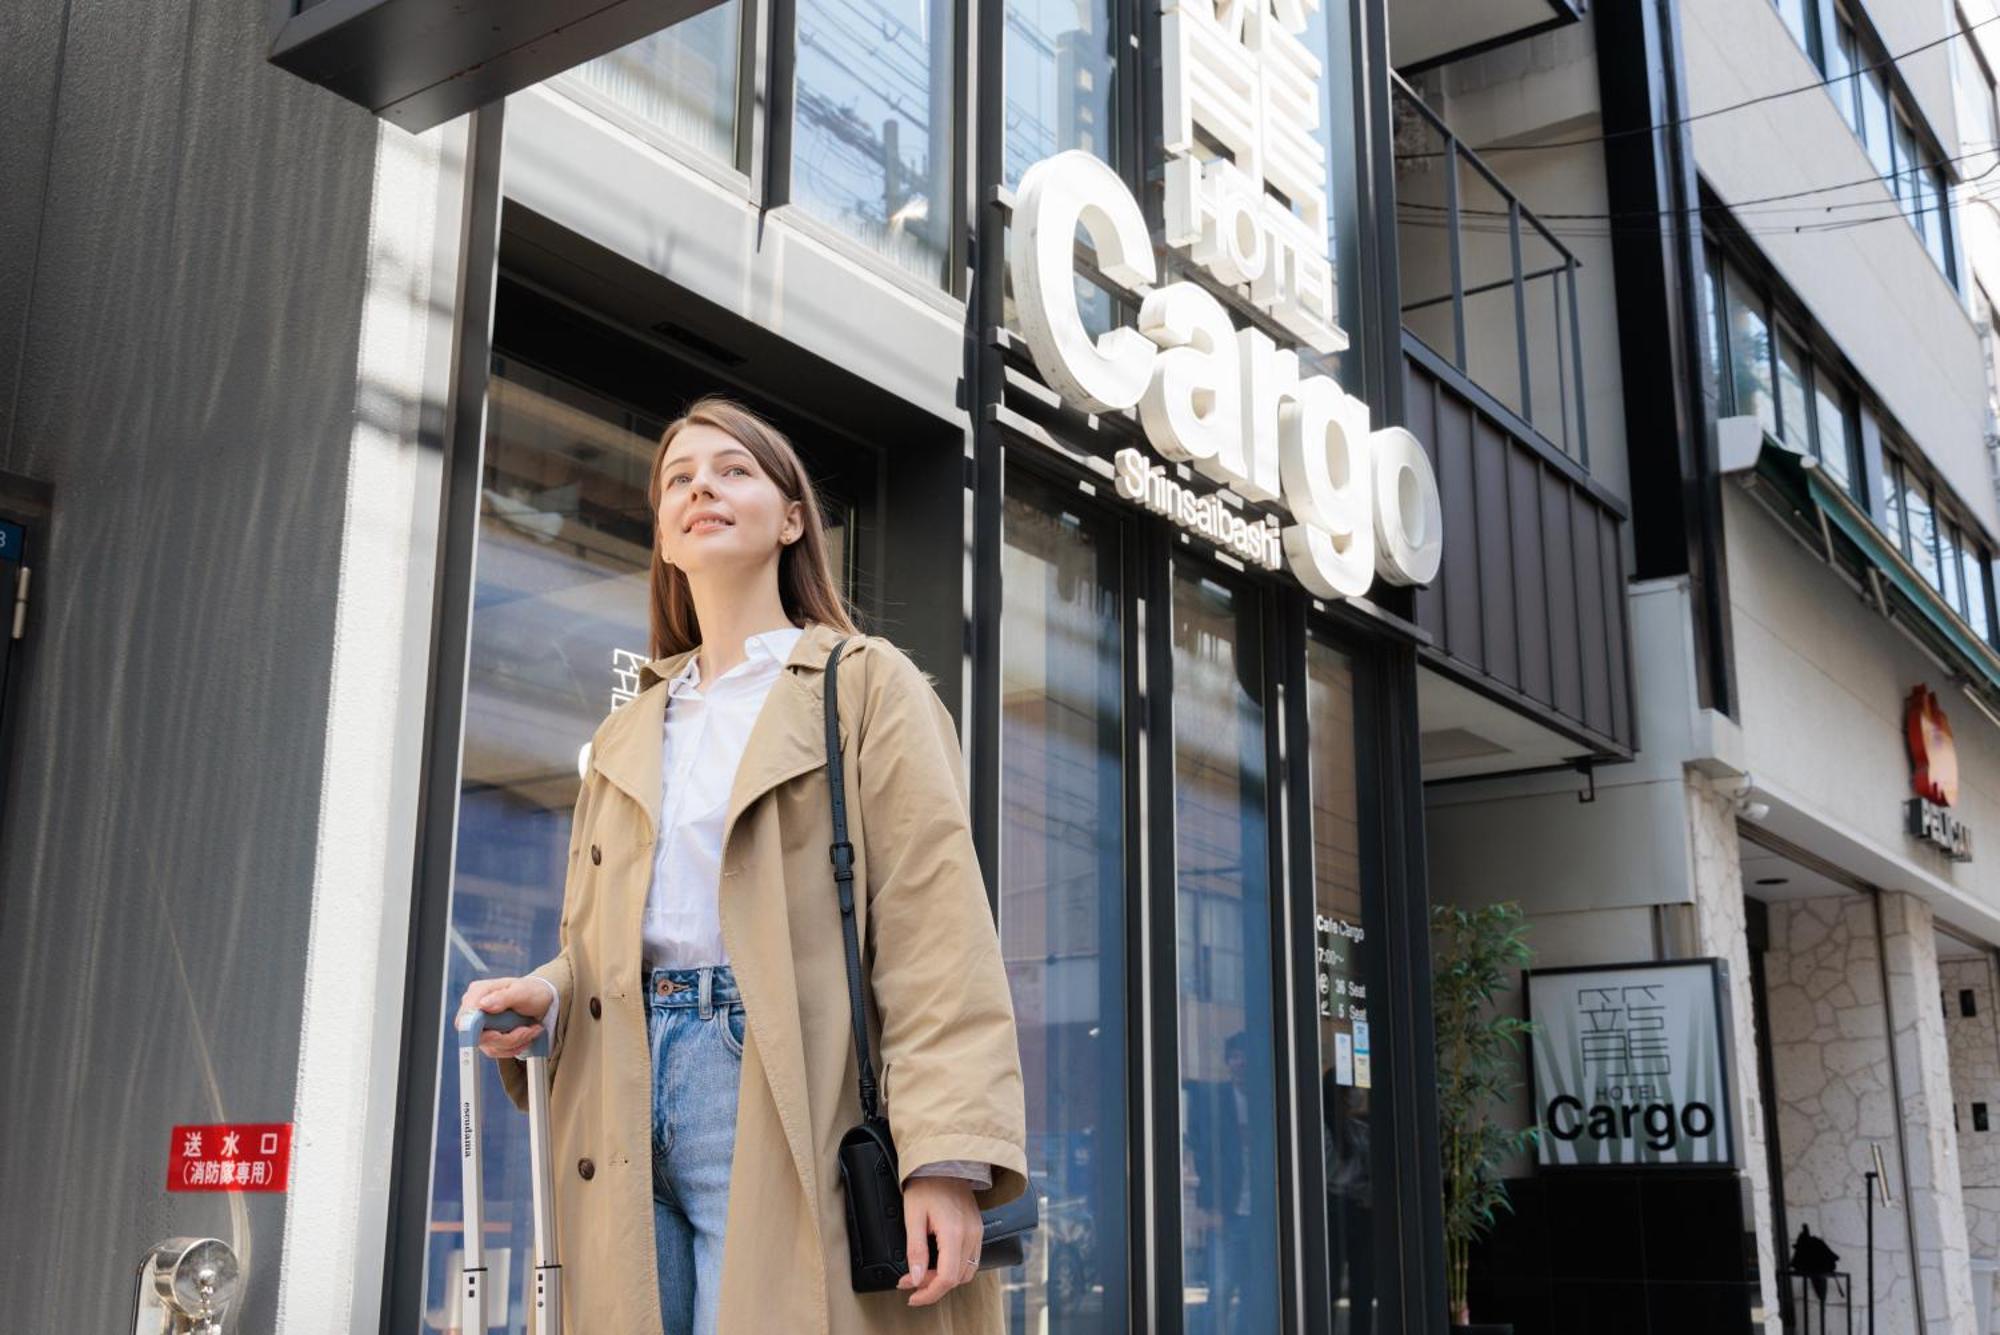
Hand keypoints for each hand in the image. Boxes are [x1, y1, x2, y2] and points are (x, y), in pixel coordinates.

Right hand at [457, 976, 552, 1058]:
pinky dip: (515, 1046)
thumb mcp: (522, 991)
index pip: (464, 1018)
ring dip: (515, 1042)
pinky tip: (526, 1034)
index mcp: (478, 993)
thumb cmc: (531, 991)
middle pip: (477, 1037)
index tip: (497, 1034)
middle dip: (505, 1038)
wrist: (541, 999)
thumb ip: (503, 997)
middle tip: (526, 1030)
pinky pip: (497, 1050)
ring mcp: (480, 1026)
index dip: (476, 1031)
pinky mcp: (488, 1037)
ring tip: (530, 1029)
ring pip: (490, 1047)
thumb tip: (482, 1005)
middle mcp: (475, 1010)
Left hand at [896, 1176, 982, 1306]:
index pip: (947, 1278)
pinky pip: (971, 1260)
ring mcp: (977, 1232)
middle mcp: (971, 1235)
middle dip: (932, 1286)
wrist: (943, 1164)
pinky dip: (955, 1268)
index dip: (929, 1293)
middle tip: (910, 1281)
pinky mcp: (978, 1230)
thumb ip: (916, 1251)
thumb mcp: (912, 1217)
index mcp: (954, 1233)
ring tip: (924, 1273)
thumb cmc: (926, 1186)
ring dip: (945, 1279)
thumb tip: (916, 1279)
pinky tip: (938, 1263)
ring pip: (966, 1272)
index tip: (912, 1296)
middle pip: (957, 1279)